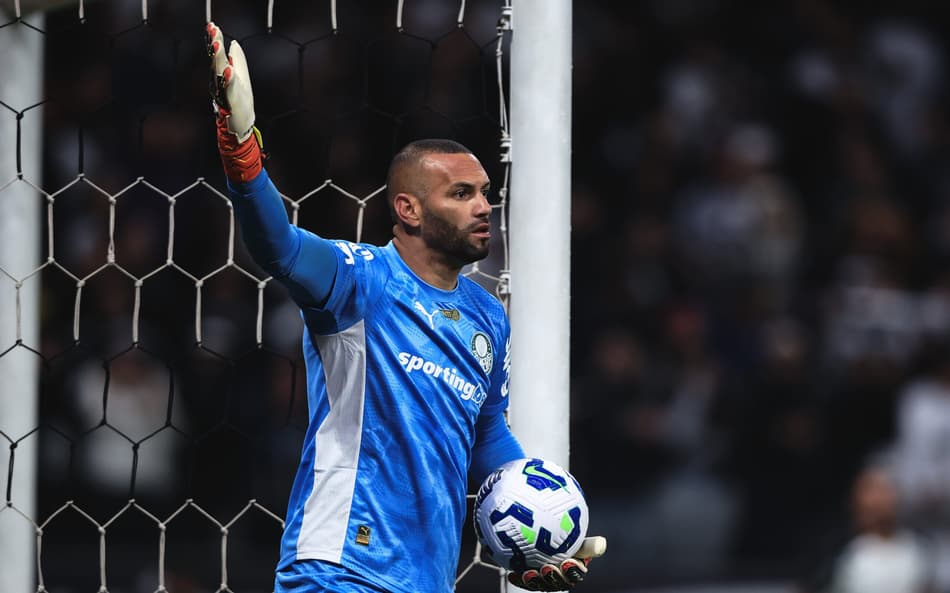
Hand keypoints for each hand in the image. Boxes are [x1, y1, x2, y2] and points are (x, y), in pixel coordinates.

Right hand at [206, 21, 255, 143]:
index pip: (218, 54)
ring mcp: (225, 91)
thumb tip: (234, 44)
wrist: (240, 126)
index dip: (215, 39)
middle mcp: (221, 81)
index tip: (212, 25)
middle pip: (217, 59)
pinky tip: (228, 69)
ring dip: (219, 57)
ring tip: (218, 43)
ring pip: (220, 71)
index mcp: (223, 74)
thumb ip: (236, 60)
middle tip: (212, 29)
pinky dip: (228, 79)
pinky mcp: (232, 101)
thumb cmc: (239, 102)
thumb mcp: (240, 78)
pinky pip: (229, 88)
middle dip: (215, 44)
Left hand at [507, 536, 606, 590]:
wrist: (538, 529)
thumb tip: (602, 543)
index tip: (567, 562)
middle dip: (553, 578)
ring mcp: (543, 578)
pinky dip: (519, 578)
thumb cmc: (561, 531)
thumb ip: (586, 543)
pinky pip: (523, 580)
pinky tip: (512, 573)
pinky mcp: (527, 577)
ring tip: (528, 572)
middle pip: (558, 582)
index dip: (572, 571)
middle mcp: (559, 575)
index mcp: (574, 566)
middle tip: (546, 567)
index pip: (576, 573)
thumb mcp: (574, 534)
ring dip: (534, 580)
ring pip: (540, 583)